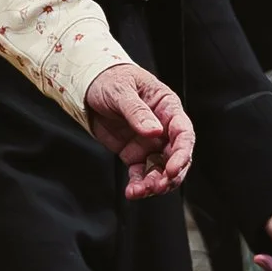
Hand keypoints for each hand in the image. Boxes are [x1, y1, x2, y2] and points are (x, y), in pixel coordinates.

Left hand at [82, 63, 194, 198]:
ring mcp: (150, 142)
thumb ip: (137, 111)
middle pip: (176, 157)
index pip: (183, 133)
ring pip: (161, 169)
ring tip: (141, 190)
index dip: (182, 153)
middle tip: (157, 185)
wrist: (88, 85)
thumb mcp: (121, 90)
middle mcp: (162, 127)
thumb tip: (154, 130)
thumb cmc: (110, 79)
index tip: (173, 168)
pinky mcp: (135, 153)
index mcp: (167, 107)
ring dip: (155, 183)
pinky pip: (142, 173)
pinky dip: (139, 184)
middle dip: (170, 175)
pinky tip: (133, 191)